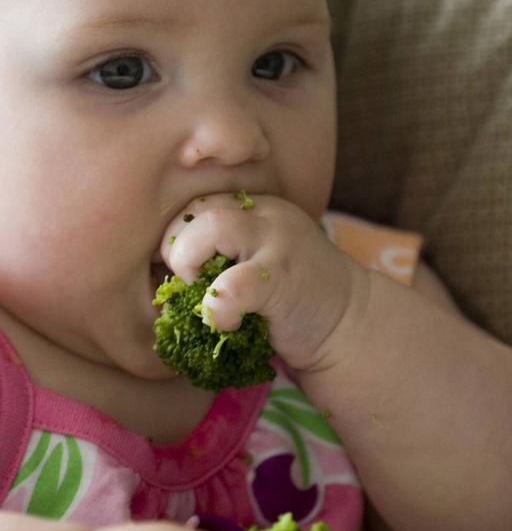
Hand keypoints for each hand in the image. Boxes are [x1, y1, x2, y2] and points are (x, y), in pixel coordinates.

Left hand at [159, 193, 353, 371]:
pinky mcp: (284, 276)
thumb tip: (160, 272)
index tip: (174, 270)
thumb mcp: (256, 263)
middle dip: (176, 248)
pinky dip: (216, 308)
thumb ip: (221, 254)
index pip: (198, 204)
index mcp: (256, 209)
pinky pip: (232, 285)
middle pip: (198, 208)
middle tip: (185, 283)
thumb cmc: (291, 301)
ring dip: (189, 264)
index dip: (176, 237)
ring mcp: (279, 240)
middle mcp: (267, 214)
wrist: (349, 327)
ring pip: (213, 226)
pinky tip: (226, 323)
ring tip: (202, 296)